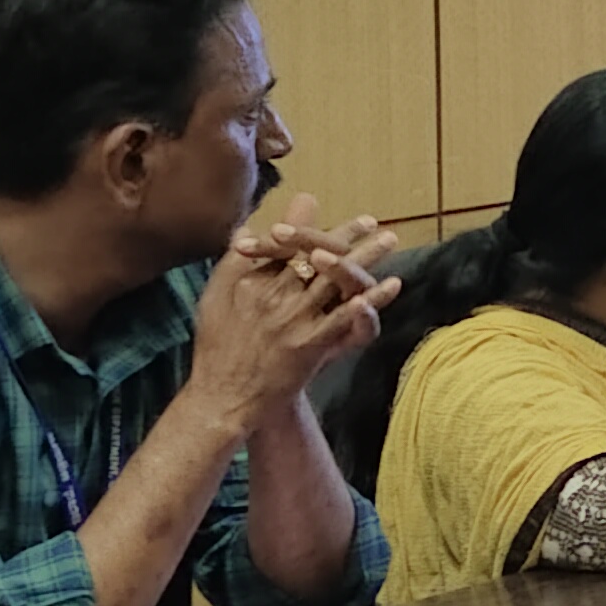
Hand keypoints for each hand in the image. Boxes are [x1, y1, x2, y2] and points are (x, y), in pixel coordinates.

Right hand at [189, 194, 398, 413]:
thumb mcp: (214, 297)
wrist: (221, 396)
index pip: (286, 245)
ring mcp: (292, 321)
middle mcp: (273, 296)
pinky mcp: (308, 345)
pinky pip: (343, 318)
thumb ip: (233, 261)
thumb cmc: (217, 347)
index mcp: (251, 281)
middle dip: (347, 235)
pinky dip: (369, 301)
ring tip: (389, 240)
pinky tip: (391, 285)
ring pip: (334, 280)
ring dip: (365, 258)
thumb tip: (246, 226)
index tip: (321, 209)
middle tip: (372, 221)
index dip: (311, 225)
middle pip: (315, 256)